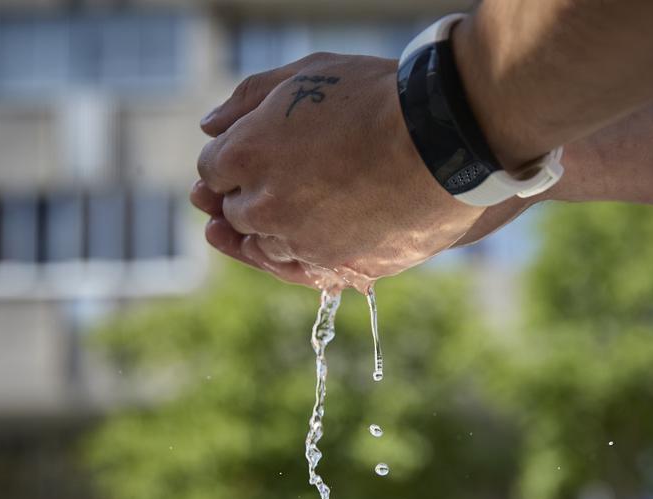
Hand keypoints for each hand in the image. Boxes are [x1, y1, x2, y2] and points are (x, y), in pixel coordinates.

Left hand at [192, 52, 509, 291]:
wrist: (442, 142)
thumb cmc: (377, 98)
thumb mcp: (307, 74)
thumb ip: (250, 98)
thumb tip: (211, 126)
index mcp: (244, 154)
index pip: (212, 170)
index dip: (230, 161)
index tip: (252, 154)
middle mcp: (262, 205)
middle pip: (234, 211)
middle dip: (246, 194)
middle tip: (276, 180)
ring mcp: (298, 242)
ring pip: (264, 245)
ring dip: (271, 228)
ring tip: (296, 209)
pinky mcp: (334, 267)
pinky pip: (299, 270)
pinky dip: (296, 256)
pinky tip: (299, 242)